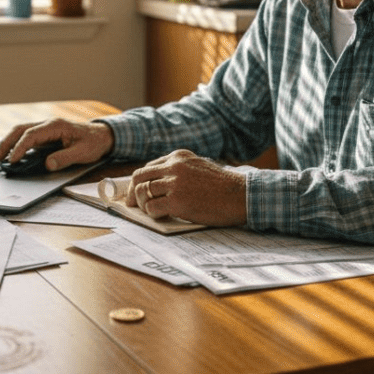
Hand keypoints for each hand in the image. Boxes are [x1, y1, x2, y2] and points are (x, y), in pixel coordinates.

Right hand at [0, 118, 113, 171]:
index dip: (20, 147)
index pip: (31, 134)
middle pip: (20, 129)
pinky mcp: (45, 135)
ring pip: (21, 131)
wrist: (101, 135)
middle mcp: (48, 124)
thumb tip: (48, 164)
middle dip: (6, 143)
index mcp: (56, 126)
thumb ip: (65, 158)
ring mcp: (45, 128)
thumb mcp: (83, 153)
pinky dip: (16, 144)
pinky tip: (11, 154)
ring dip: (8, 142)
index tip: (12, 160)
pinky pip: (26, 136)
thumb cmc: (93, 142)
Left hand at [126, 150, 245, 226]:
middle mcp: (174, 166)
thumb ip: (180, 170)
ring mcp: (175, 183)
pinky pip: (151, 207)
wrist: (240, 195)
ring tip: (152, 212)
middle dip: (132, 192)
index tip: (136, 193)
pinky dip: (152, 214)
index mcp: (178, 156)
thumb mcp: (199, 167)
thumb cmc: (223, 186)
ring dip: (143, 205)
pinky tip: (162, 216)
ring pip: (142, 192)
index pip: (148, 167)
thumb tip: (157, 183)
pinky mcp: (177, 201)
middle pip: (139, 177)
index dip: (139, 182)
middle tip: (132, 205)